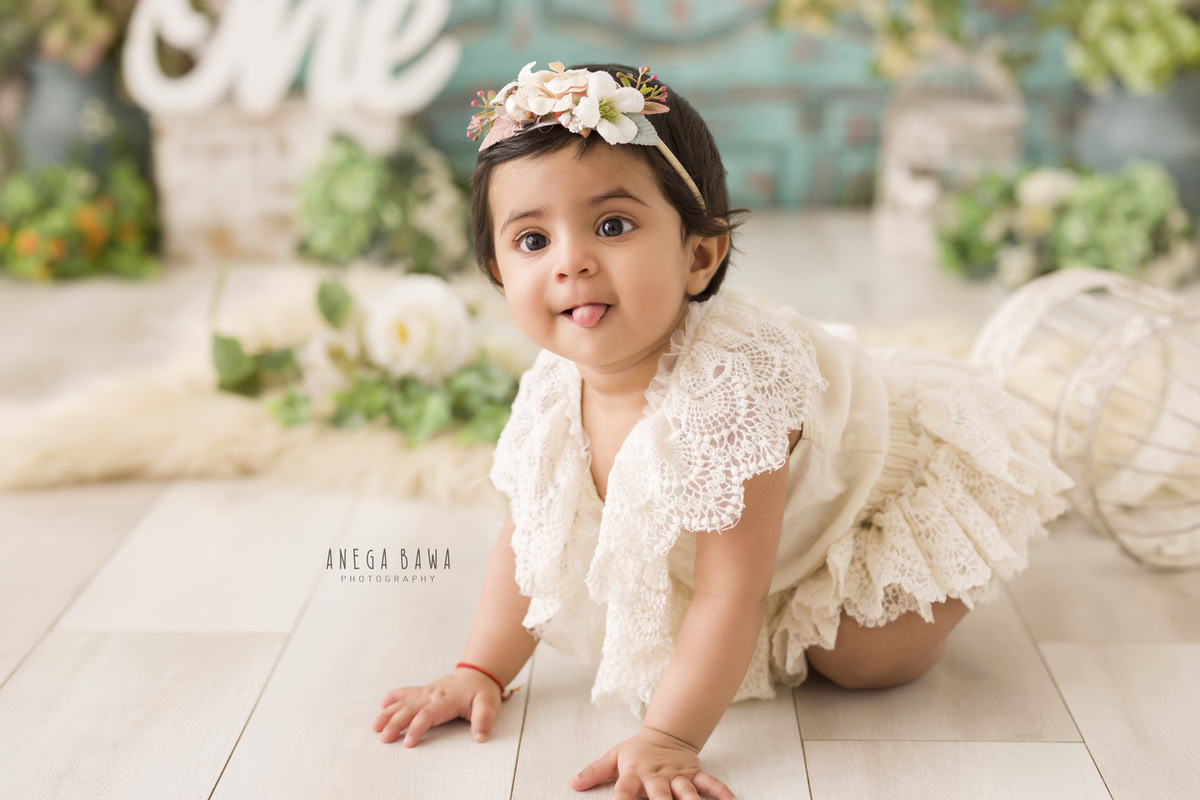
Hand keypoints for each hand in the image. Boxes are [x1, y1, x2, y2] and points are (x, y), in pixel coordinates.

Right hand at [371, 667, 500, 746]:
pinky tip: (382, 704)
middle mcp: (433, 694)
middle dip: (395, 723)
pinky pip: (407, 693)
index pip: (428, 714)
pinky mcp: (425, 691)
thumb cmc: (483, 692)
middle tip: (384, 738)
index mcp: (447, 700)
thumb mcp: (489, 705)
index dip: (417, 728)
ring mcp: (427, 692)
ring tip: (375, 726)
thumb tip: (480, 738)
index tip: (408, 743)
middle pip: (410, 709)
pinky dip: (394, 697)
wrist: (478, 673)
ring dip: (389, 713)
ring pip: (404, 702)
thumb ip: (484, 720)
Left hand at [569, 725, 736, 798]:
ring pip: (686, 791)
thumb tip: (573, 783)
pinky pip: (710, 784)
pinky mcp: (695, 773)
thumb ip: (595, 771)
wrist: (666, 732)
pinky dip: (721, 792)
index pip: (624, 790)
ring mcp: (677, 775)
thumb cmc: (636, 751)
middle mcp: (656, 776)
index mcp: (634, 773)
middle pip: (659, 795)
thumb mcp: (614, 757)